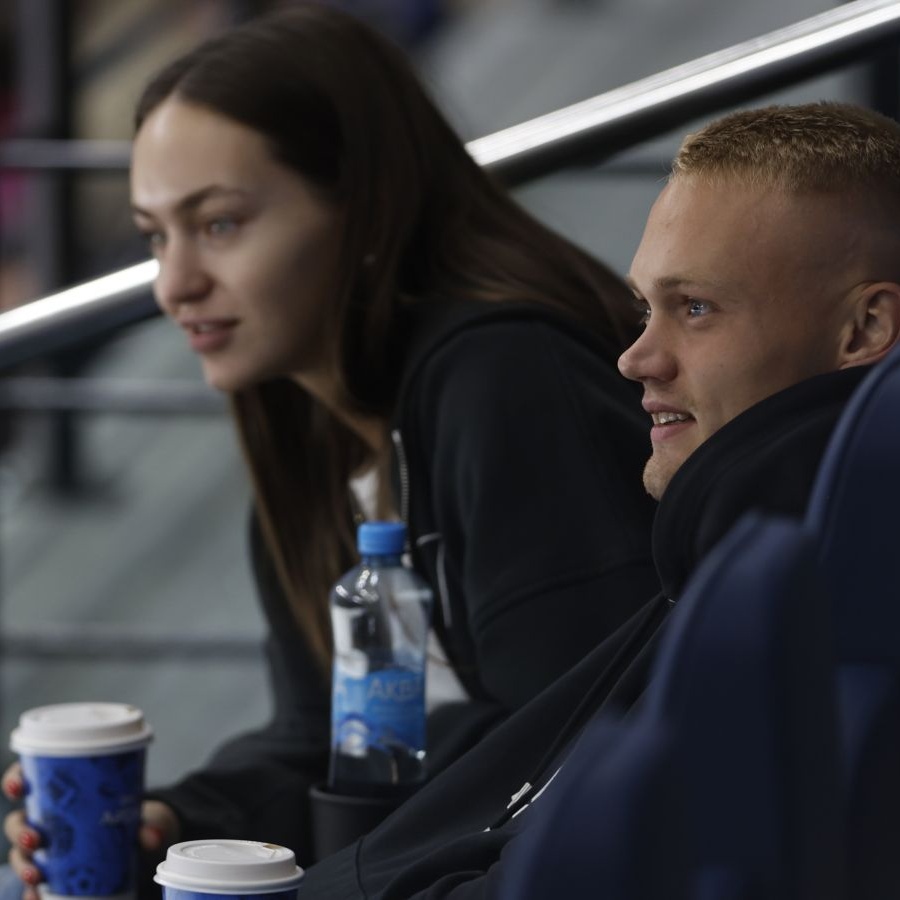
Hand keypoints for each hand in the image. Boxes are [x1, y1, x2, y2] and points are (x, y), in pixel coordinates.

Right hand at [3, 762, 181, 896]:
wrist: (129, 840)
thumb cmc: (120, 815)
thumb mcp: (132, 814)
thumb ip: (141, 826)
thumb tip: (154, 837)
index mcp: (57, 792)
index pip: (26, 779)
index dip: (15, 779)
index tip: (18, 785)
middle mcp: (43, 819)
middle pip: (17, 823)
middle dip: (20, 831)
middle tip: (34, 839)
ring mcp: (43, 846)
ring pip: (20, 854)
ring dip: (23, 865)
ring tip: (37, 874)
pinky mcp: (48, 871)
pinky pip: (31, 884)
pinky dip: (31, 892)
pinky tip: (36, 897)